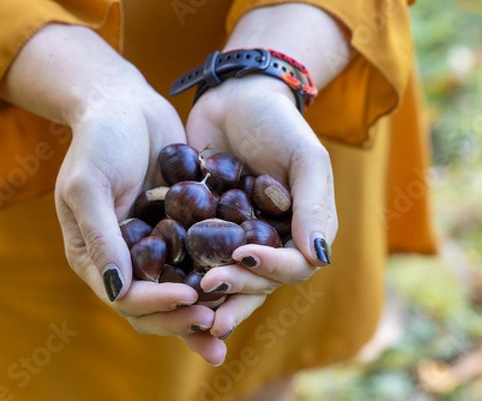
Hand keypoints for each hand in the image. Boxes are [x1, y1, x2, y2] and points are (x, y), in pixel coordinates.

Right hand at [54, 72, 226, 364]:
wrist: (126, 103)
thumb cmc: (99, 140)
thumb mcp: (89, 185)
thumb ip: (101, 237)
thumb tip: (117, 291)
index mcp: (95, 256)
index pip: (125, 296)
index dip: (156, 303)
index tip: (190, 297)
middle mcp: (124, 260)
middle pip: (153, 305)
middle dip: (182, 318)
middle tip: (216, 324)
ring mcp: (154, 247)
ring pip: (179, 290)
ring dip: (202, 309)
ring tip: (230, 323)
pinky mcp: (180, 230)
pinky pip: (198, 260)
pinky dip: (215, 275)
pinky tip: (242, 283)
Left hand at [185, 75, 337, 339]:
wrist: (235, 97)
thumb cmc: (278, 124)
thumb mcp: (305, 158)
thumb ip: (314, 207)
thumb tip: (319, 258)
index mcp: (299, 232)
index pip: (292, 267)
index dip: (270, 269)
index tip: (242, 254)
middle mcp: (268, 242)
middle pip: (256, 282)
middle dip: (234, 289)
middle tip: (206, 288)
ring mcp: (234, 238)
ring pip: (226, 277)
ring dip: (209, 294)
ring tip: (186, 302)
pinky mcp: (203, 230)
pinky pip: (194, 256)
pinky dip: (182, 270)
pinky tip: (162, 279)